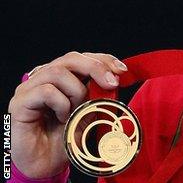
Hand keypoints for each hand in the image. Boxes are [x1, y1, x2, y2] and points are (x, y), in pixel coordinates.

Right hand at [8, 52, 126, 178]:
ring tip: (77, 111)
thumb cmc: (67, 137)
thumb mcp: (91, 111)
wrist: (48, 164)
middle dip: (96, 68)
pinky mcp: (19, 103)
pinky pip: (46, 91)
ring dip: (77, 91)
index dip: (103, 60)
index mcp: (61, 77)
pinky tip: (62, 118)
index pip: (82, 57)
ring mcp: (29, 88)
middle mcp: (43, 78)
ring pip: (58, 72)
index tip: (122, 71)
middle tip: (112, 84)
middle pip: (71, 58)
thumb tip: (113, 77)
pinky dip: (61, 104)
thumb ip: (99, 93)